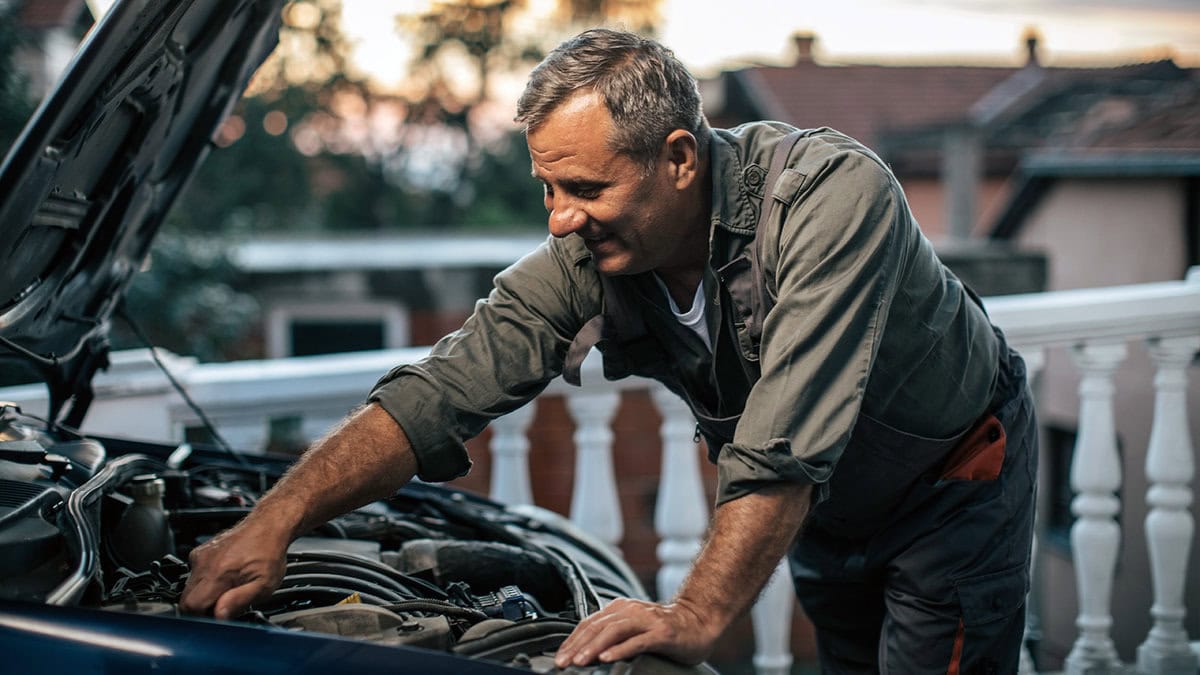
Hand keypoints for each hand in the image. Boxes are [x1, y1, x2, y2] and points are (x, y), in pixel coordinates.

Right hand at [178, 520, 287, 618]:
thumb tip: (219, 615)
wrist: (267, 527)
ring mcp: (200, 556)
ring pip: (189, 587)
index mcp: (218, 574)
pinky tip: (225, 576)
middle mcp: (204, 563)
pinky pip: (194, 574)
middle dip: (202, 608)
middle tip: (225, 603)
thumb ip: (239, 601)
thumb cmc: (269, 553)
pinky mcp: (200, 552)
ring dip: (205, 594)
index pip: (190, 606)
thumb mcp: (263, 585)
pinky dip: (205, 581)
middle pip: (186, 599)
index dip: (202, 617)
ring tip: (228, 587)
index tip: (217, 616)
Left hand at [553, 598, 719, 667]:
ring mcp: (647, 620)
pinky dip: (620, 649)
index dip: (572, 640)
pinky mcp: (662, 633)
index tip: (559, 657)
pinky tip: (607, 658)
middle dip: (577, 646)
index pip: (589, 624)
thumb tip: (584, 650)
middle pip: (598, 627)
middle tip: (563, 662)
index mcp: (621, 608)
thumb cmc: (665, 629)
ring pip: (614, 632)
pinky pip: (638, 641)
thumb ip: (612, 633)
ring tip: (580, 661)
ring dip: (594, 647)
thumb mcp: (633, 627)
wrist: (699, 621)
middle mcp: (631, 610)